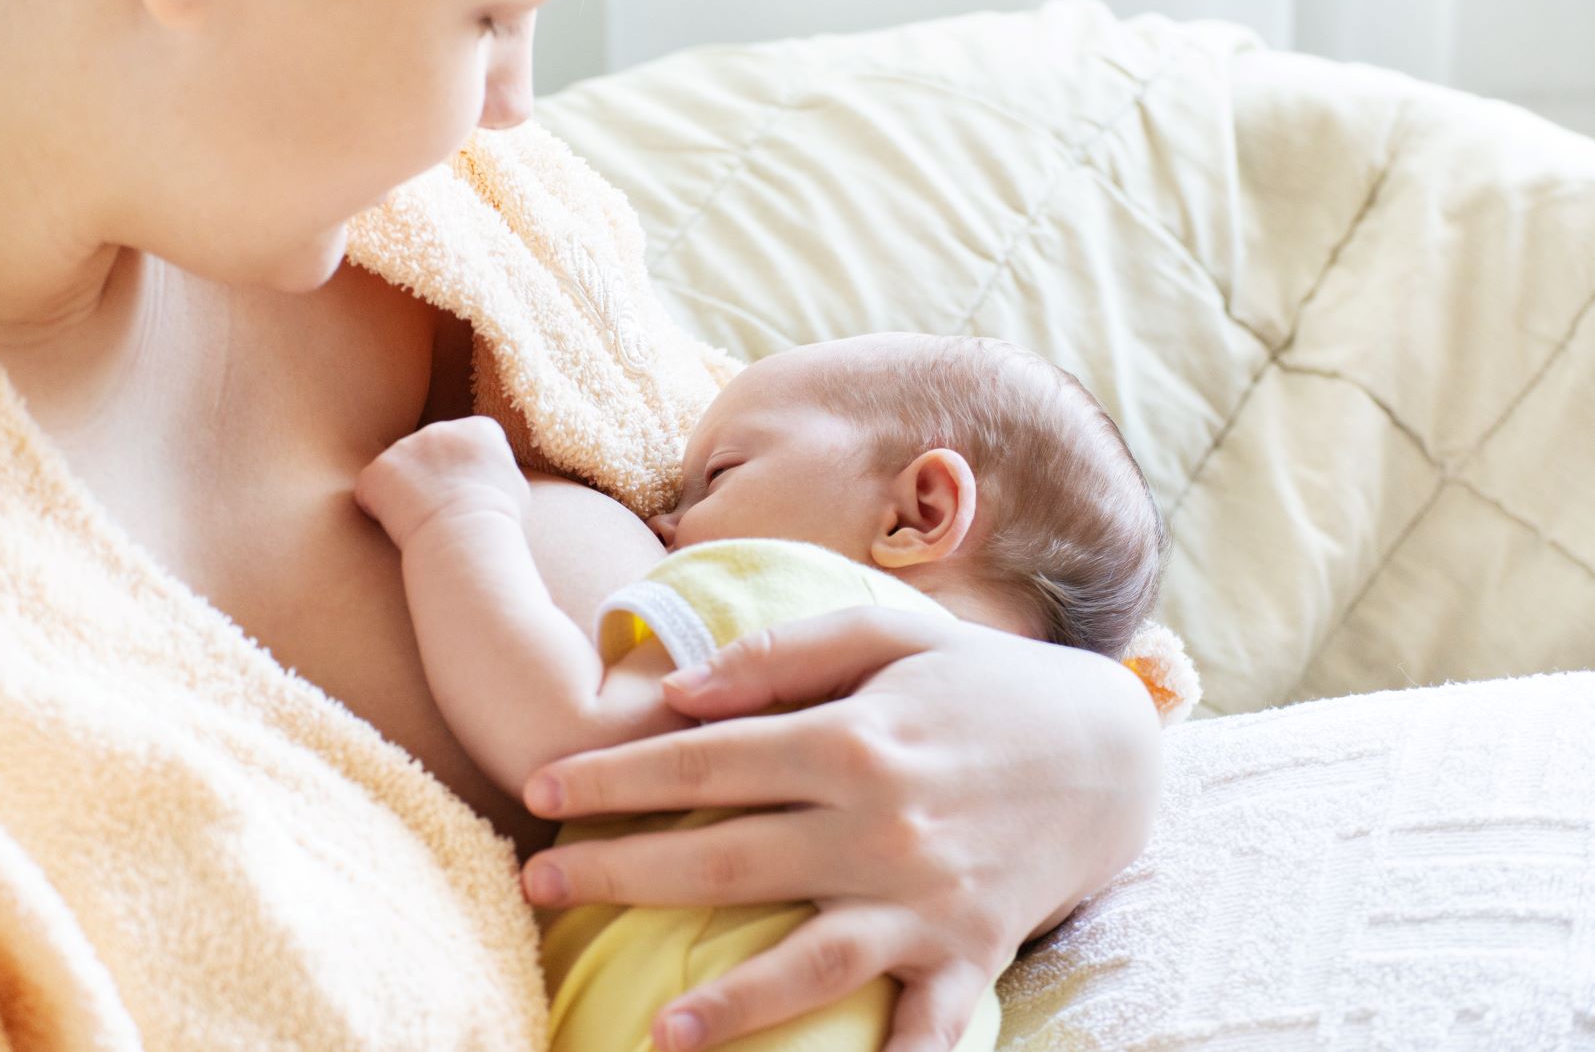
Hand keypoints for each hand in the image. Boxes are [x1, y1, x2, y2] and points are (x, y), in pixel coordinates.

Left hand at [354, 416, 529, 547]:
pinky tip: (399, 526)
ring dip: (406, 491)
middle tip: (444, 509)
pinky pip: (372, 490)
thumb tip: (490, 472)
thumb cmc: (498, 521)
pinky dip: (379, 509)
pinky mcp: (376, 472)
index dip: (467, 468)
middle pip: (431, 450)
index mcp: (478, 429)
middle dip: (433, 475)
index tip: (471, 492)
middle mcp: (439, 429)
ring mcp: (403, 447)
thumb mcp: (516, 486)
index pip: (470, 440)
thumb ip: (498, 468)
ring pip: (400, 469)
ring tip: (423, 520)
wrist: (466, 536)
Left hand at [518, 607, 1162, 1051]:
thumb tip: (680, 694)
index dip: (615, 776)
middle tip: (538, 881)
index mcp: (852, 738)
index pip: (705, 762)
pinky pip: (925, 1028)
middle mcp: (881, 825)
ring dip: (731, 1002)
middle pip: (728, 859)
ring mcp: (926, 899)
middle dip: (622, 872)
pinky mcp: (971, 953)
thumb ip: (782, 655)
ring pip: (811, 961)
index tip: (542, 787)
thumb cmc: (981, 682)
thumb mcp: (888, 635)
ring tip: (654, 1031)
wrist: (1109, 748)